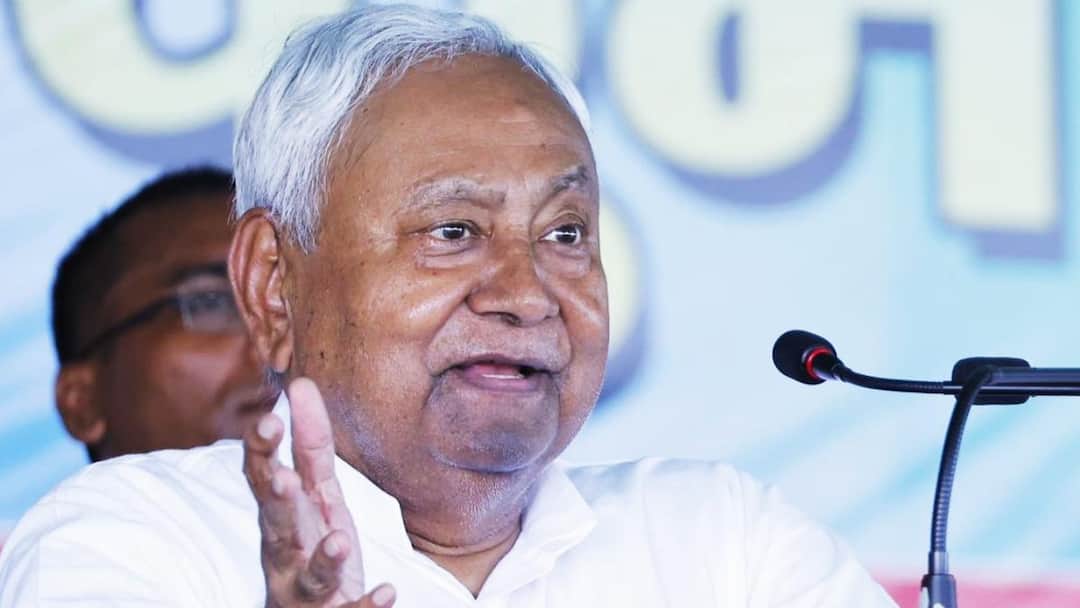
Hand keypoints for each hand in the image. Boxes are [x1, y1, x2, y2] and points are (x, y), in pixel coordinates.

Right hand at [244, 377, 395, 607]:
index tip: (268, 420)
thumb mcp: (316, 496)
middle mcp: (285, 554)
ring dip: (322, 558)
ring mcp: (305, 592)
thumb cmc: (310, 551)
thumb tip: (300, 383)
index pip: (264, 479)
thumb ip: (309, 447)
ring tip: (338, 542)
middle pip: (277, 526)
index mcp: (282, 518)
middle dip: (278, 502)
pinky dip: (365, 606)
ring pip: (309, 576)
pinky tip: (387, 593)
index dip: (263, 452)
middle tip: (282, 480)